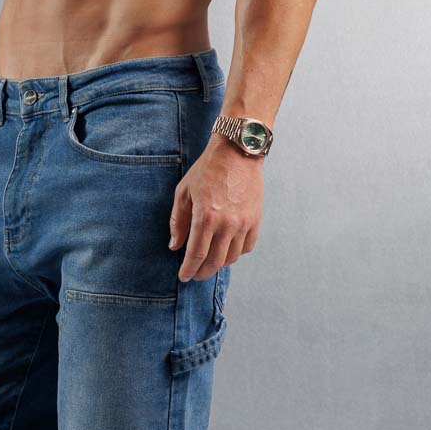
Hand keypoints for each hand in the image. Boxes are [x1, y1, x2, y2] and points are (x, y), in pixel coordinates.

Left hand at [168, 137, 262, 280]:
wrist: (237, 152)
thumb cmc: (207, 170)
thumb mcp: (184, 192)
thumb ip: (178, 221)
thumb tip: (175, 246)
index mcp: (206, 217)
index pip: (196, 254)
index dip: (189, 269)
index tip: (183, 277)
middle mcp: (227, 224)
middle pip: (214, 261)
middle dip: (202, 272)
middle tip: (195, 274)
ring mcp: (243, 223)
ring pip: (231, 257)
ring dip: (219, 264)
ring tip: (209, 262)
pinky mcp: (255, 220)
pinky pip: (246, 247)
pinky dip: (236, 253)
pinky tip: (227, 250)